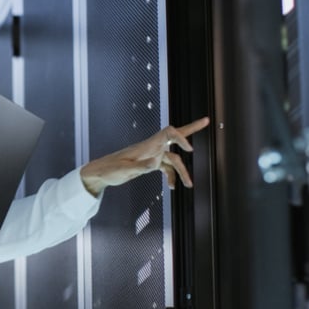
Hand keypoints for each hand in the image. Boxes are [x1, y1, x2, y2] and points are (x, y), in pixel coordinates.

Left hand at [79, 116, 210, 194]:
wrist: (100, 173)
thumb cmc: (110, 170)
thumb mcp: (125, 170)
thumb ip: (140, 167)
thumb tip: (155, 164)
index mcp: (147, 145)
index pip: (169, 133)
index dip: (181, 137)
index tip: (189, 150)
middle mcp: (152, 147)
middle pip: (175, 136)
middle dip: (192, 129)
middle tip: (207, 120)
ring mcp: (152, 155)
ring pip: (174, 159)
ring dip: (183, 171)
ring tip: (189, 185)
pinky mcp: (149, 163)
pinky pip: (166, 168)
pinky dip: (171, 176)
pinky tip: (172, 187)